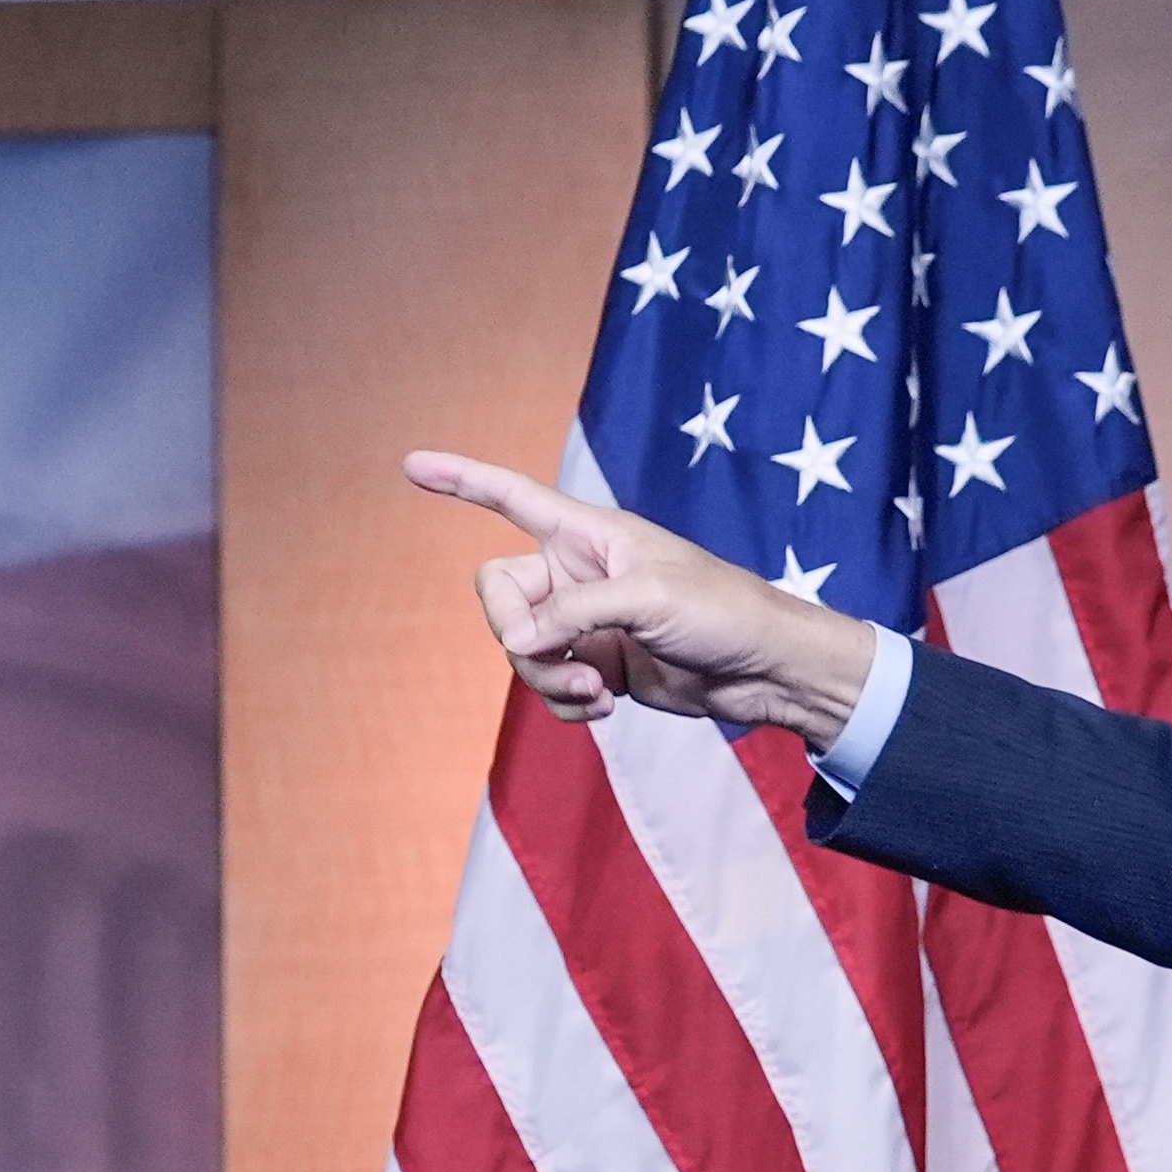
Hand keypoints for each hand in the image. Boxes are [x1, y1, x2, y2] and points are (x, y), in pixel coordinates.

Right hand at [405, 451, 879, 746]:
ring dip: (550, 679)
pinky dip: (565, 703)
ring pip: (519, 650)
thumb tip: (520, 640)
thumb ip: (577, 612)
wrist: (761, 670)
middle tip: (565, 659)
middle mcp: (575, 573)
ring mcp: (582, 623)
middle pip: (498, 597)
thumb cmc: (722, 610)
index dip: (460, 481)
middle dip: (520, 637)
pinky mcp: (593, 666)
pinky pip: (546, 686)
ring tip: (598, 690)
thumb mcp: (649, 600)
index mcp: (587, 533)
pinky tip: (605, 706)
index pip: (509, 498)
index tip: (410, 466)